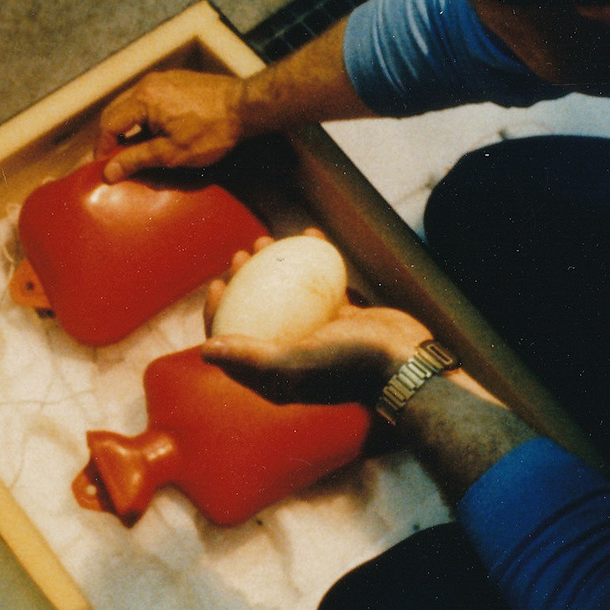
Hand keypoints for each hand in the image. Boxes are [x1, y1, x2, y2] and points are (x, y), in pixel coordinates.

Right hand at [95, 70, 246, 182]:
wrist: (247, 107)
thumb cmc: (212, 132)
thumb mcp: (172, 153)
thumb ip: (137, 159)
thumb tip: (108, 172)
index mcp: (143, 99)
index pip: (108, 124)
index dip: (103, 148)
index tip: (106, 168)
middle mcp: (148, 83)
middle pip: (116, 110)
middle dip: (112, 136)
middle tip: (116, 160)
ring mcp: (163, 79)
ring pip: (132, 103)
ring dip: (128, 126)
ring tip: (136, 149)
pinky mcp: (177, 80)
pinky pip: (149, 98)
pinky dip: (144, 116)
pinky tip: (155, 133)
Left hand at [201, 232, 432, 404]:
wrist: (404, 361)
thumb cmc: (345, 365)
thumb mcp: (291, 363)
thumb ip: (249, 357)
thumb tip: (206, 350)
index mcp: (275, 376)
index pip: (234, 343)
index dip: (217, 313)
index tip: (220, 284)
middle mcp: (292, 355)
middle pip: (256, 312)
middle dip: (242, 280)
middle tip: (242, 254)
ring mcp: (318, 335)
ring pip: (286, 294)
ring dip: (272, 264)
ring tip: (267, 240)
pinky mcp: (342, 317)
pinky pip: (321, 283)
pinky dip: (314, 259)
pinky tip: (309, 233)